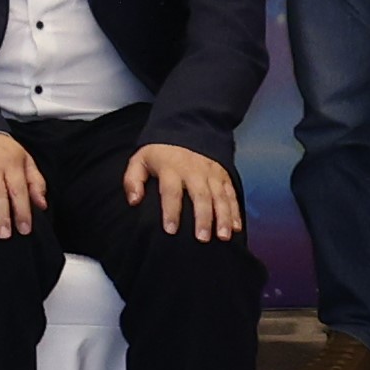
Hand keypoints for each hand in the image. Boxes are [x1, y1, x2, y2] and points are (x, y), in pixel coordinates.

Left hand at [123, 139, 244, 239]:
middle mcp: (194, 171)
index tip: (170, 230)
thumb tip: (134, 201)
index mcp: (171, 169)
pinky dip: (235, 211)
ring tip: (222, 237)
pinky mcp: (224, 176)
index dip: (171, 211)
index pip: (171, 191)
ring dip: (223, 217)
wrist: (187, 131)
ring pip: (220, 197)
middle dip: (203, 218)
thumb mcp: (140, 161)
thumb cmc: (160, 154)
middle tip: (202, 238)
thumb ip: (133, 180)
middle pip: (200, 196)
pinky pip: (231, 194)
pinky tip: (235, 228)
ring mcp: (211, 173)